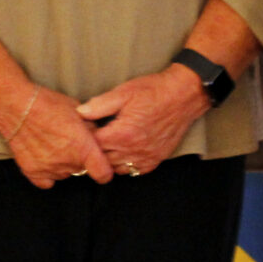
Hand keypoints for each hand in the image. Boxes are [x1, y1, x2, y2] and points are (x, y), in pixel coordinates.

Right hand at [5, 87, 112, 188]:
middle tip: (70, 142)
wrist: (16, 105)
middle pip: (82, 170)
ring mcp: (49, 169)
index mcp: (83, 147)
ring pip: (65, 174)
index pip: (103, 174)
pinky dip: (48, 173)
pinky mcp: (32, 171)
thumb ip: (90, 129)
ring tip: (54, 145)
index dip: (105, 170)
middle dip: (80, 159)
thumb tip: (97, 137)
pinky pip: (47, 181)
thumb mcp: (78, 110)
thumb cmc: (47, 103)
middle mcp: (67, 162)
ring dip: (64, 164)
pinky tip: (45, 158)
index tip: (101, 164)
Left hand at [76, 65, 208, 177]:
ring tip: (108, 144)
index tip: (85, 128)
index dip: (86, 136)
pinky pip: (134, 170)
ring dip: (109, 158)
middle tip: (94, 136)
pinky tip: (123, 151)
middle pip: (103, 158)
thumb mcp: (123, 92)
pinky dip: (125, 164)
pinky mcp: (155, 160)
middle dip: (95, 149)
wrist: (183, 95)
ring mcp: (146, 157)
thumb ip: (100, 105)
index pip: (93, 144)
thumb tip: (80, 113)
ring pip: (116, 168)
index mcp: (122, 133)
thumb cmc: (153, 91)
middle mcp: (133, 150)